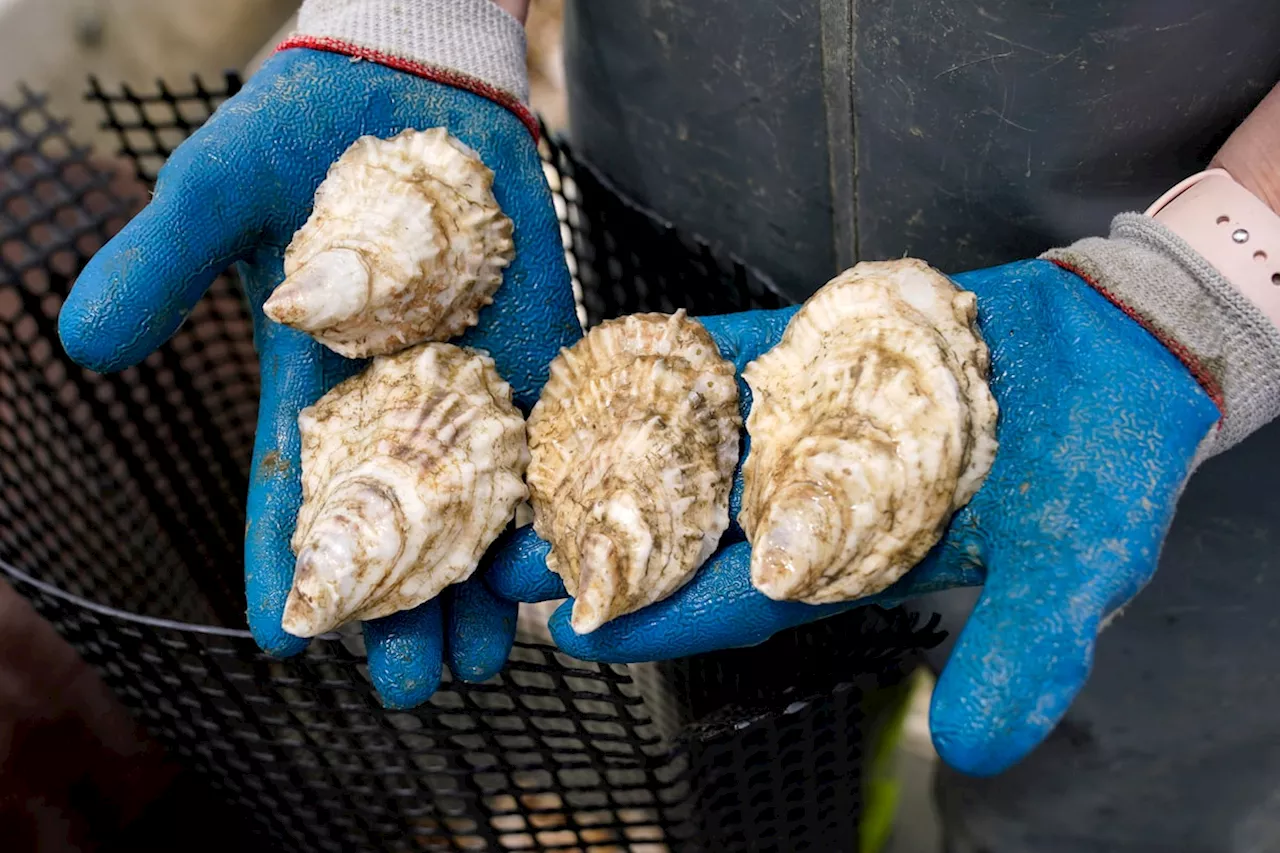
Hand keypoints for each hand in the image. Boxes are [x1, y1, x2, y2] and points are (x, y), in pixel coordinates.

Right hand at [57, 48, 581, 707]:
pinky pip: (552, 431)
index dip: (287, 562)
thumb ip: (166, 261)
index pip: (294, 490)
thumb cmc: (302, 129)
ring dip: (485, 579)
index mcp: (312, 382)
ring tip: (495, 656)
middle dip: (403, 606)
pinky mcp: (542, 346)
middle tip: (415, 688)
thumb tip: (82, 344)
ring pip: (479, 500)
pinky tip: (568, 555)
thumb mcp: (221, 189)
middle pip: (397, 522)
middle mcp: (396, 398)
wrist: (414, 80)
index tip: (286, 638)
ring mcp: (474, 378)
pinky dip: (556, 493)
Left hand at [487, 258, 1217, 774]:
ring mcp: (809, 422)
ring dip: (613, 453)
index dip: (666, 617)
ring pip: (695, 443)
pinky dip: (675, 359)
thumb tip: (976, 750)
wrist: (1125, 355)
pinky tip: (602, 360)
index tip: (579, 630)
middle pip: (692, 530)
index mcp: (859, 562)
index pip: (743, 603)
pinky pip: (734, 356)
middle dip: (604, 543)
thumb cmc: (1107, 471)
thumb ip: (1026, 649)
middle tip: (504, 555)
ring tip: (521, 464)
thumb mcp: (1078, 571)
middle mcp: (817, 499)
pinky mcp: (820, 350)